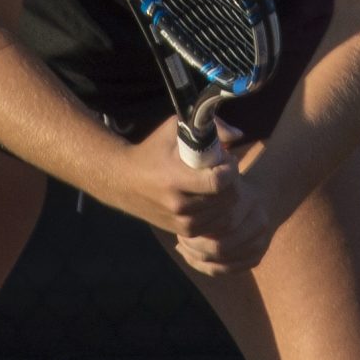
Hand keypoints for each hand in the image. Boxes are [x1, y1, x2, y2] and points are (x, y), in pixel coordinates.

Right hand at [120, 118, 281, 275]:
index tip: (227, 159)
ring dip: (227, 198)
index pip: (218, 182)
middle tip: (223, 171)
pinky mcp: (182, 231)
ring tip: (216, 184)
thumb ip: (209, 127)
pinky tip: (211, 198)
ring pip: (224, 214)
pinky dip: (219, 212)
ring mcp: (180, 221)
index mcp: (174, 178)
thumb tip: (238, 136)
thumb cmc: (152, 151)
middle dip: (232, 182)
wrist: (121, 181)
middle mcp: (177, 204)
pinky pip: (216, 225)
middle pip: (226, 199)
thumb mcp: (174, 130)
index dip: (230, 169)